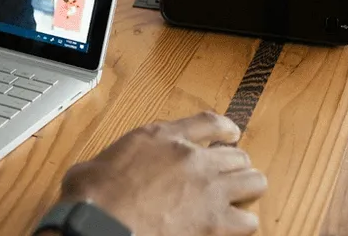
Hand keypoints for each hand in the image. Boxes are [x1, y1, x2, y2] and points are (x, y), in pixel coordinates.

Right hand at [56, 112, 266, 235]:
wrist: (101, 222)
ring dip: (246, 188)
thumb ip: (122, 158)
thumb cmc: (93, 194)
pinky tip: (233, 225)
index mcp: (162, 136)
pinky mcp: (214, 221)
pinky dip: (243, 223)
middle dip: (234, 164)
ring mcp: (207, 188)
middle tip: (227, 174)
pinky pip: (249, 220)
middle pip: (237, 153)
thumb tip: (112, 170)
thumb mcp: (102, 159)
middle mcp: (191, 157)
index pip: (209, 122)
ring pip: (254, 181)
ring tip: (238, 196)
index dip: (226, 128)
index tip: (231, 134)